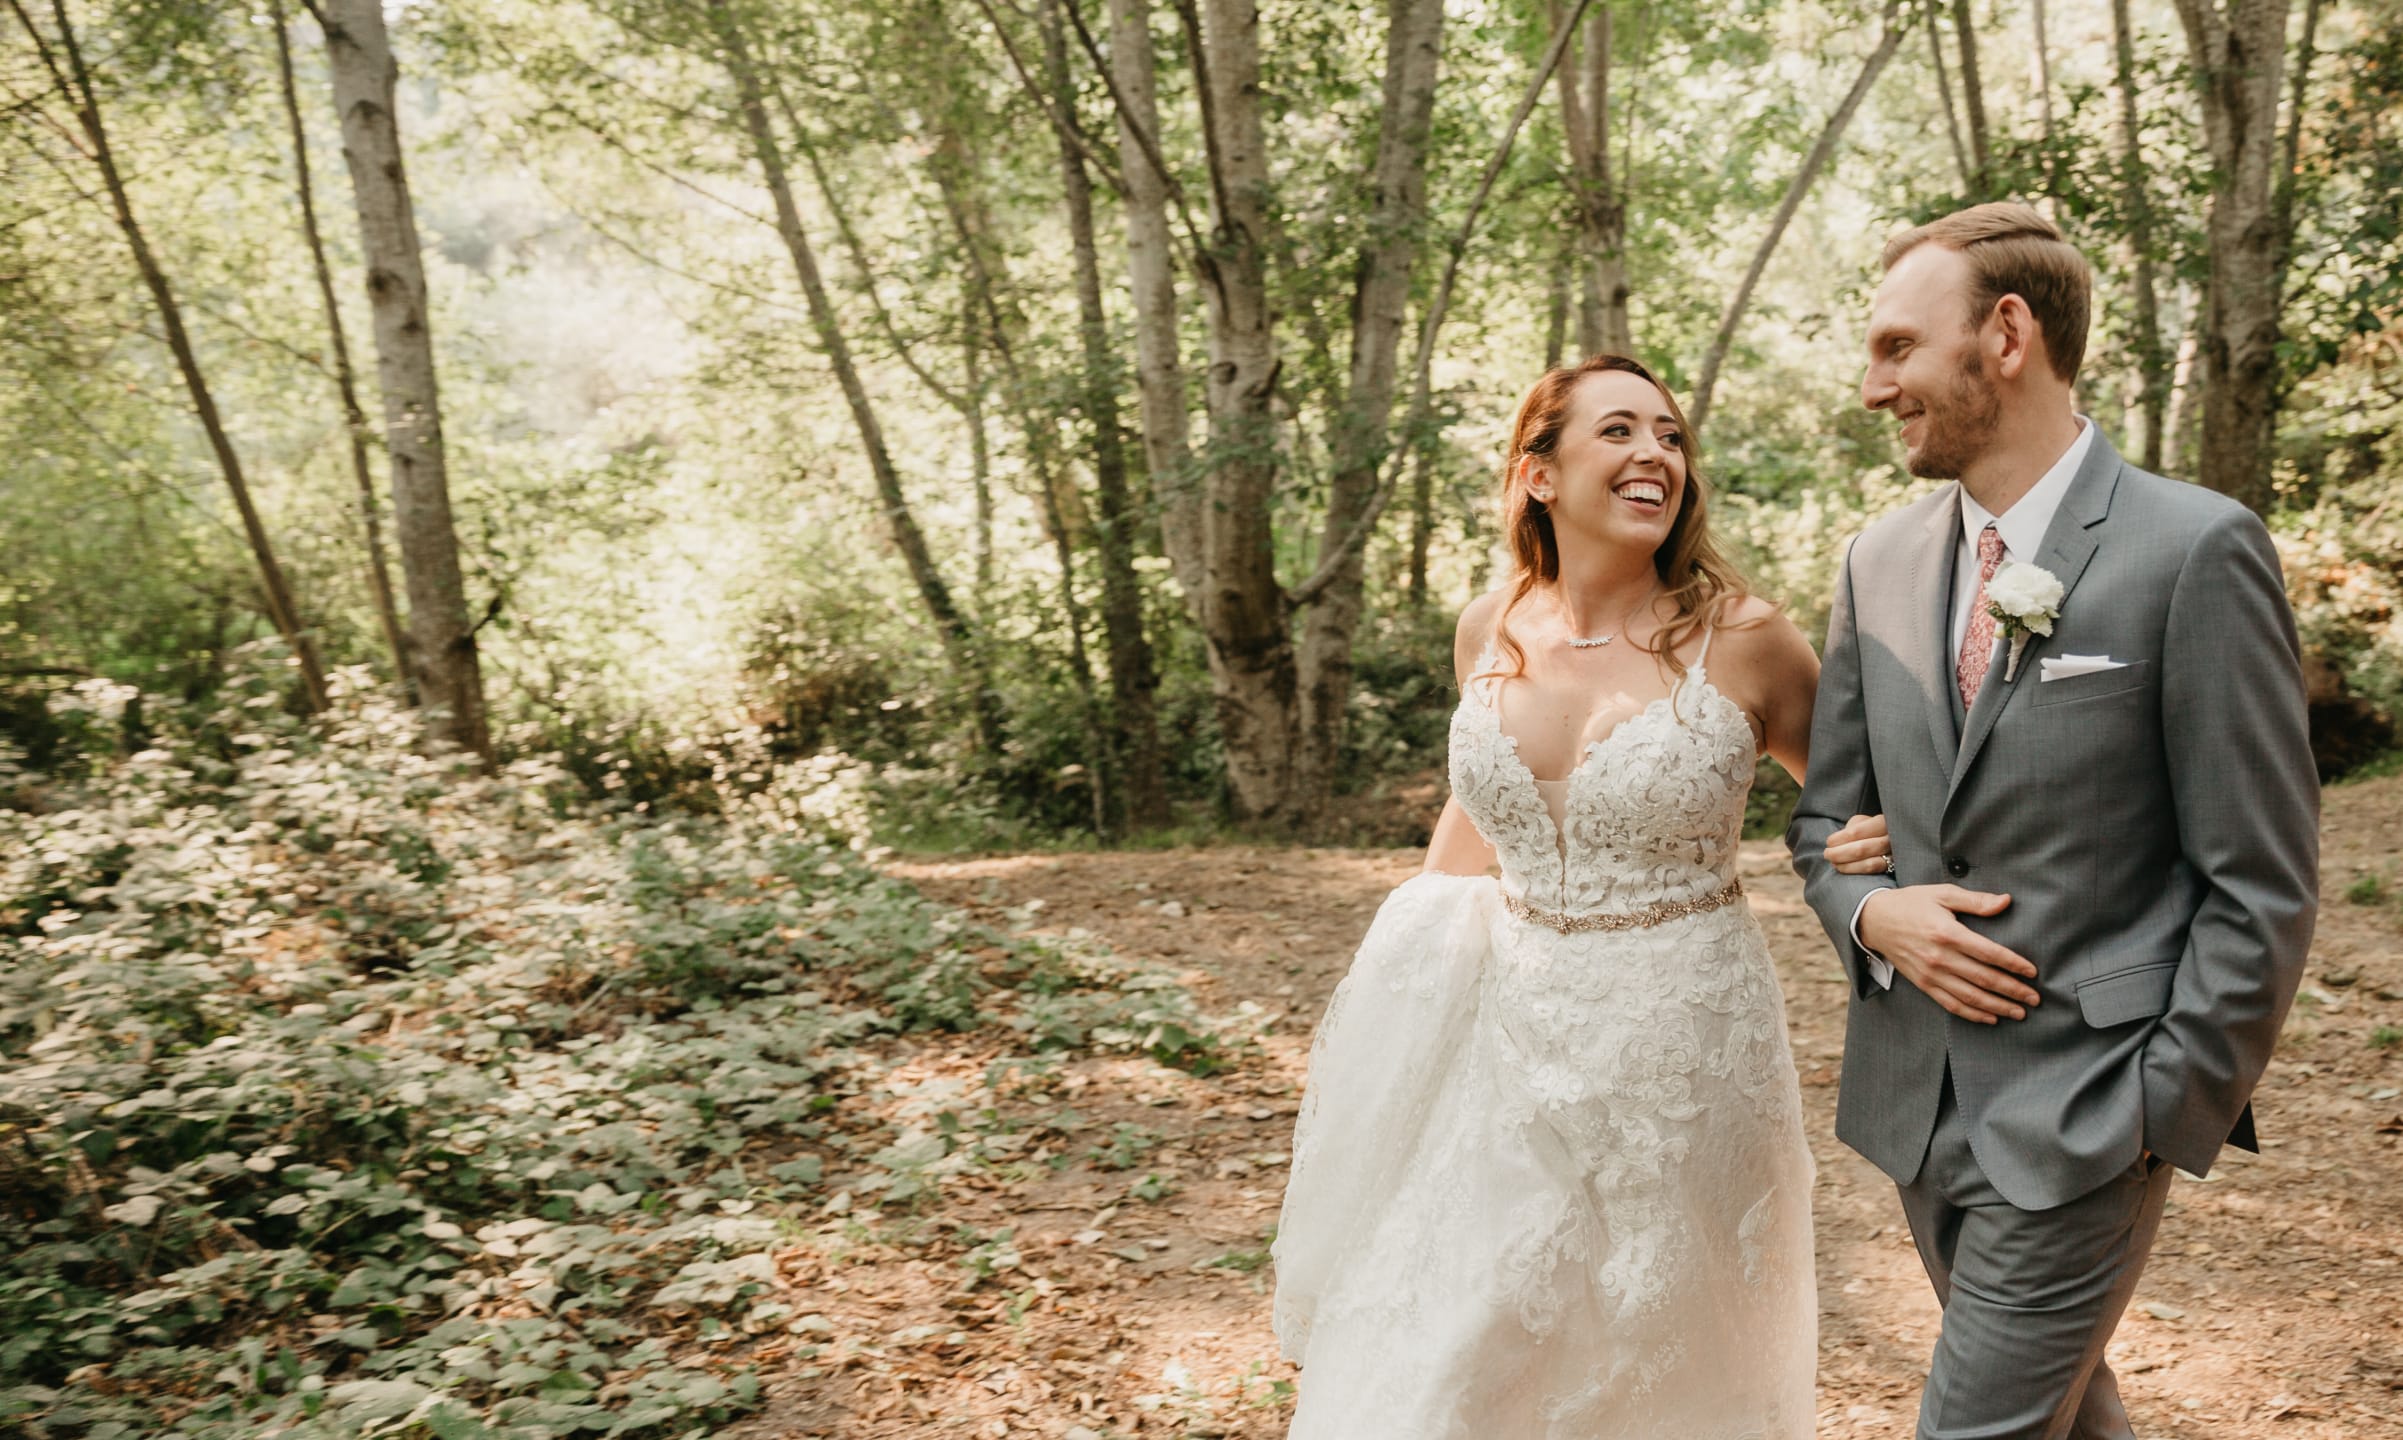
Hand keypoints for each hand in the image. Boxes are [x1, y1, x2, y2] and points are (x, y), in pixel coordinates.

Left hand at [1826, 813, 1892, 875]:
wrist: (1891, 838)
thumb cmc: (1871, 828)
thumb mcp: (1862, 821)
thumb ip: (1852, 828)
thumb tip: (1836, 842)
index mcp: (1883, 821)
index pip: (1856, 832)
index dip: (1839, 839)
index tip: (1828, 842)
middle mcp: (1892, 838)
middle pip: (1862, 849)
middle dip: (1839, 853)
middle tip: (1827, 854)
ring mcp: (1895, 854)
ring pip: (1869, 864)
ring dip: (1846, 865)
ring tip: (1833, 862)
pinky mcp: (1893, 867)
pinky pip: (1873, 872)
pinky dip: (1855, 871)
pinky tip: (1843, 868)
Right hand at [1858, 886, 2039, 1022]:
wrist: (1874, 920)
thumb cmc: (1911, 903)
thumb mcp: (1942, 894)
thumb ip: (1976, 901)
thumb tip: (2006, 902)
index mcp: (1947, 933)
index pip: (1989, 953)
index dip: (2014, 964)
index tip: (2032, 972)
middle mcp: (1940, 957)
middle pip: (1984, 979)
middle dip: (2013, 991)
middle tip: (2035, 999)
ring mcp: (1930, 974)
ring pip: (1970, 996)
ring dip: (1998, 1007)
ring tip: (2020, 1012)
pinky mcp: (1923, 983)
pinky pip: (1950, 1004)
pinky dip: (1972, 1014)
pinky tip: (1990, 1018)